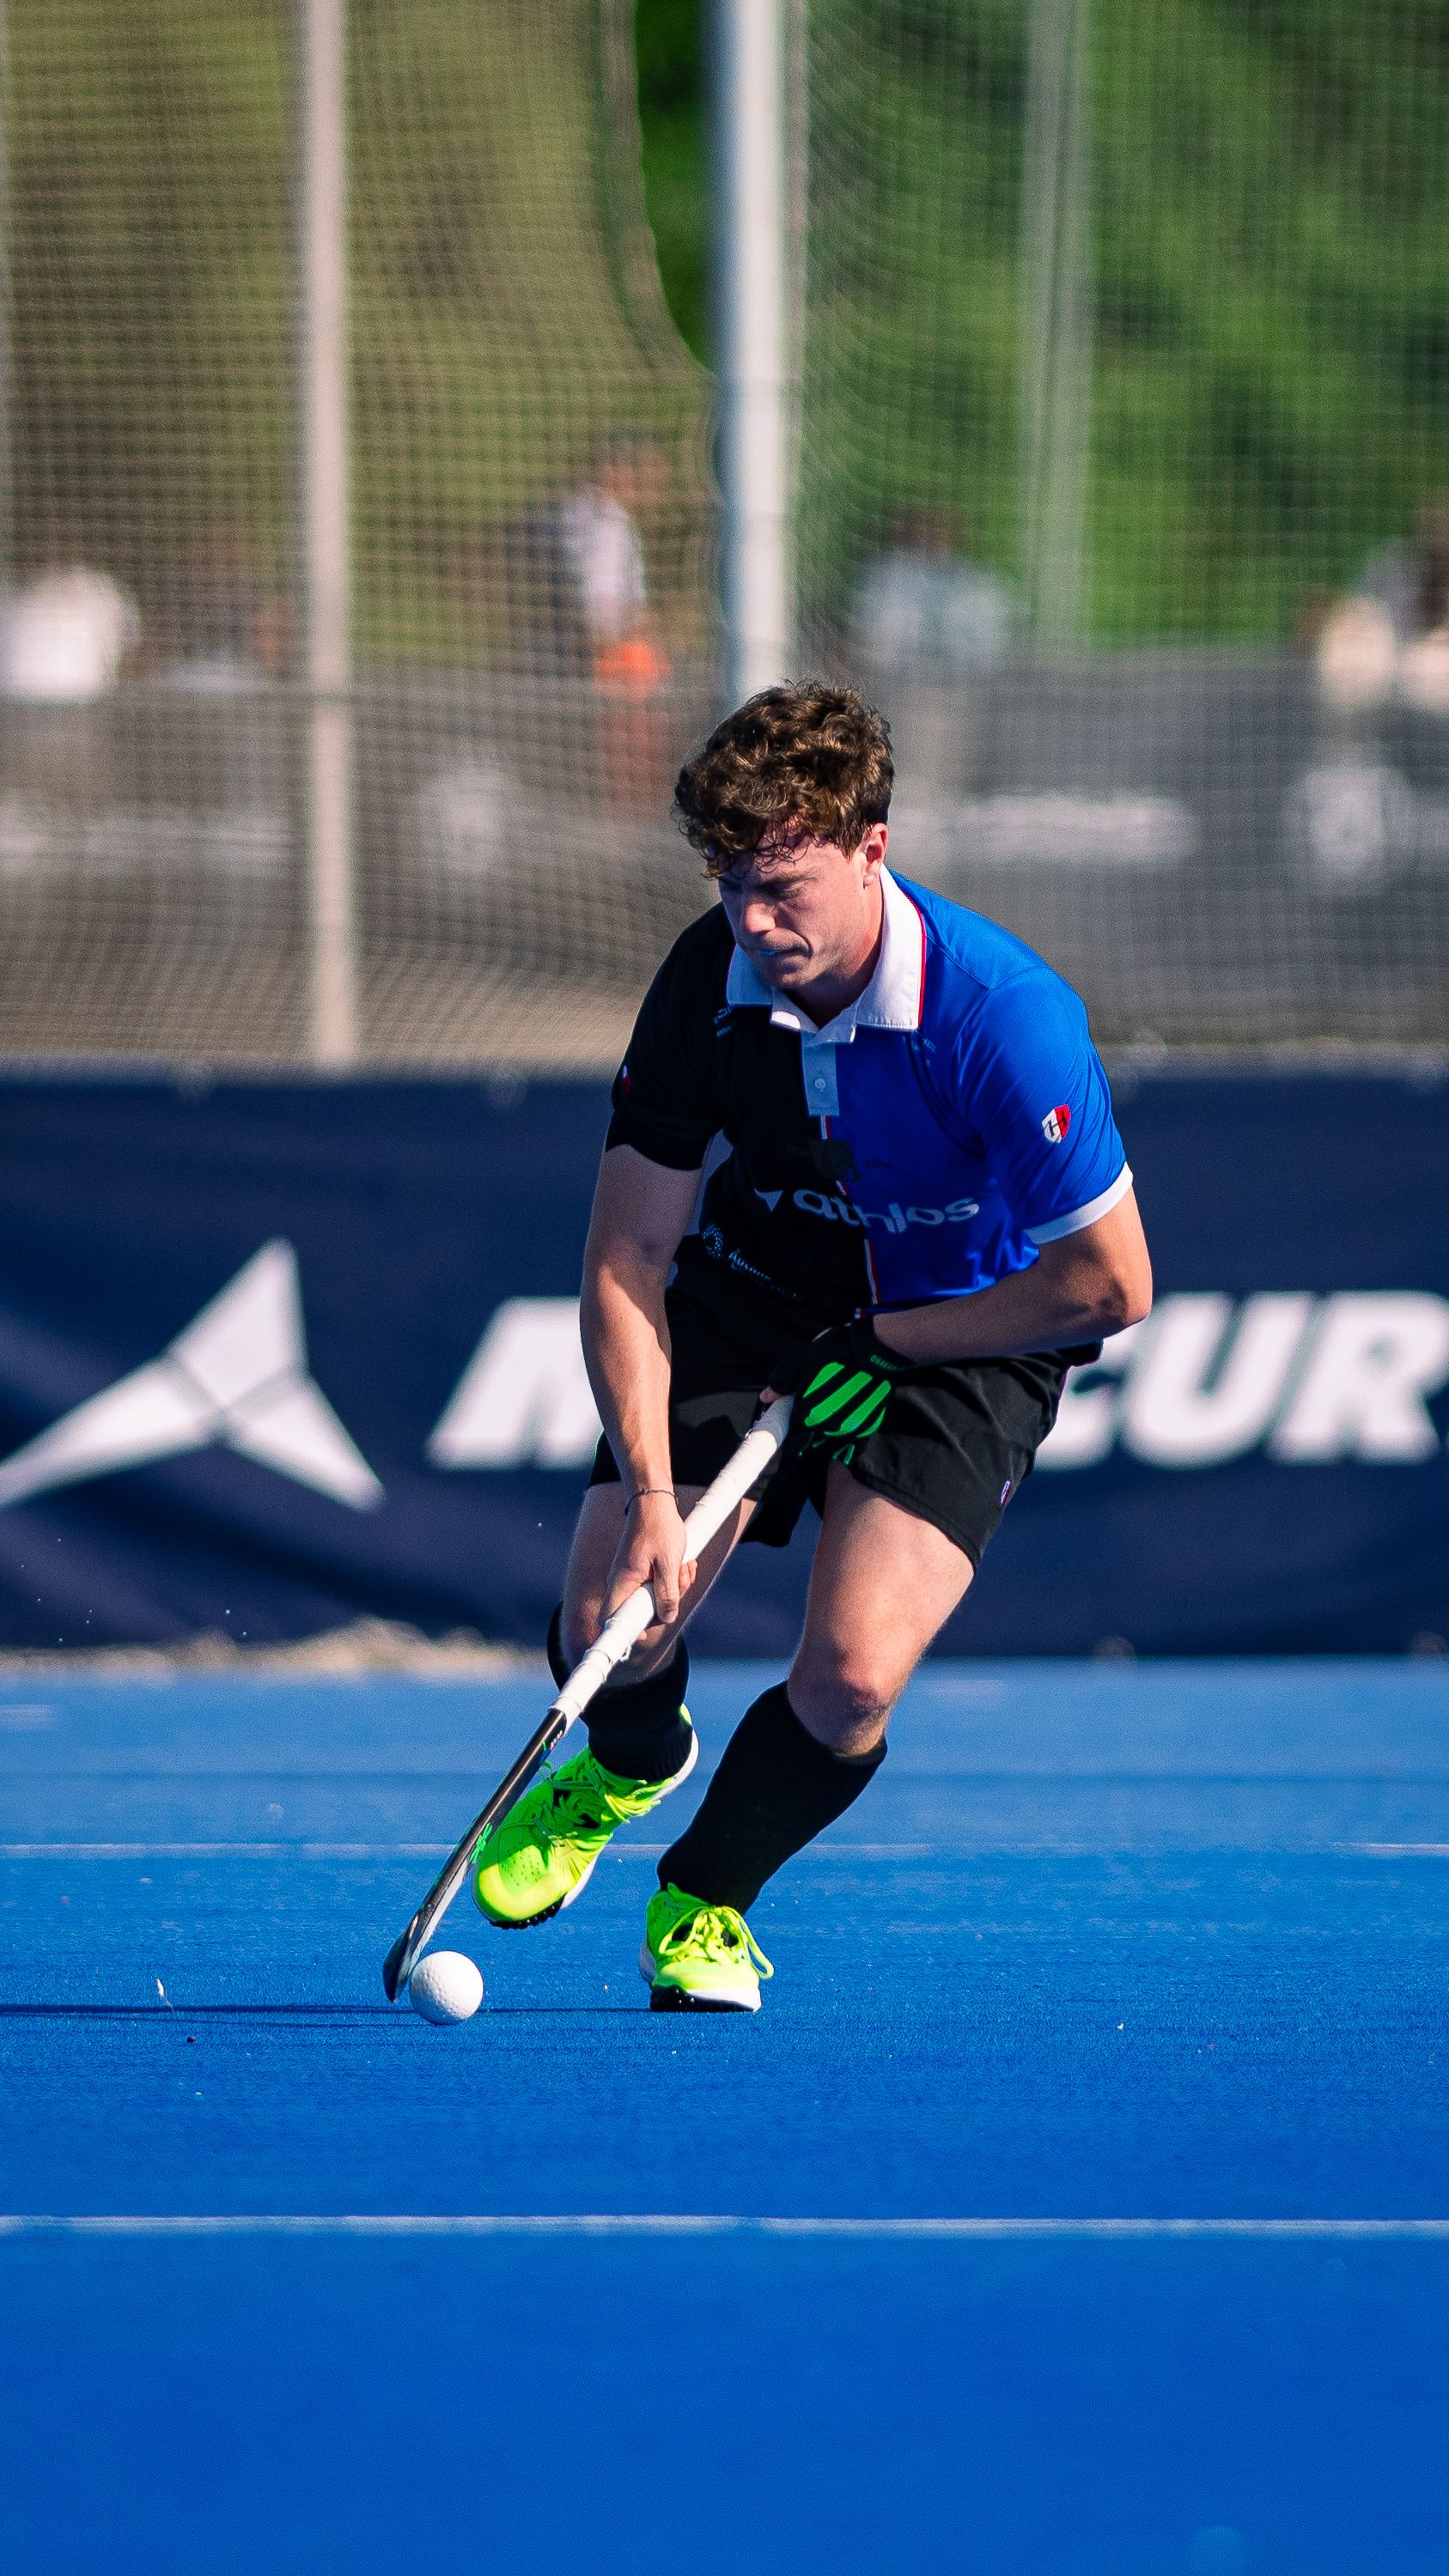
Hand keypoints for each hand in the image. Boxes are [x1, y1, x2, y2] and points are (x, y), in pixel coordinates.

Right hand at [601, 1488, 695, 1652]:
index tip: (641, 1637)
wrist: (654, 1502)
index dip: (624, 1634)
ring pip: (652, 1601)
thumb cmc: (659, 1527)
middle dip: (666, 1605)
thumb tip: (667, 1618)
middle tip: (681, 1581)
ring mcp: (630, 1580)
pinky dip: (673, 1581)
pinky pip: (656, 1589)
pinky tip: (684, 1565)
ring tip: (685, 1567)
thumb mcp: (669, 1563)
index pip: (611, 1619)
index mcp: (622, 1582)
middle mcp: (621, 1584)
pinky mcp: (640, 1575)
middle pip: (639, 1614)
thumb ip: (667, 1593)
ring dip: (674, 1590)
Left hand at [765, 1318, 913, 1463]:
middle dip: (810, 1435)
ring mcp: (847, 1430)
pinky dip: (845, 1452)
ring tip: (830, 1419)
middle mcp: (825, 1426)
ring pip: (831, 1445)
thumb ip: (782, 1380)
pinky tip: (840, 1447)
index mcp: (806, 1412)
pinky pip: (853, 1451)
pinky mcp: (866, 1428)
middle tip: (814, 1417)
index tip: (792, 1434)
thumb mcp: (802, 1359)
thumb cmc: (835, 1351)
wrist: (873, 1348)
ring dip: (827, 1439)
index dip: (791, 1440)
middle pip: (812, 1442)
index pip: (793, 1442)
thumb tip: (766, 1397)